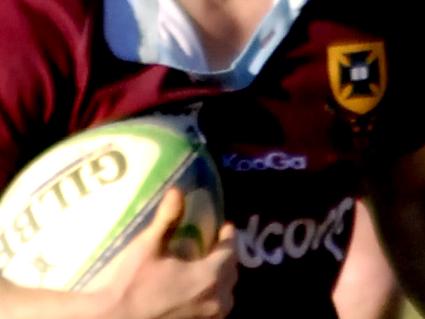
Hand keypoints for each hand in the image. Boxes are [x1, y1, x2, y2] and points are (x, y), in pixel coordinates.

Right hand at [102, 188, 237, 318]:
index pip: (229, 252)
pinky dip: (213, 296)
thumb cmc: (131, 283)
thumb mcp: (148, 246)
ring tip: (211, 267)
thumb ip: (167, 218)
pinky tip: (199, 292)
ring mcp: (207, 318)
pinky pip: (215, 309)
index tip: (227, 226)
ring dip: (222, 279)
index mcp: (208, 276)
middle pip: (231, 274)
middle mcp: (215, 300)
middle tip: (218, 244)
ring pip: (226, 296)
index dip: (229, 237)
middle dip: (228, 256)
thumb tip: (177, 190)